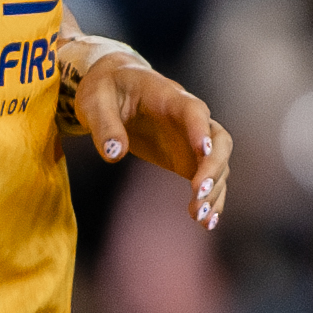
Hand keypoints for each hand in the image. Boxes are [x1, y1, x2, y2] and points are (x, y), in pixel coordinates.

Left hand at [63, 39, 231, 229]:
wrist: (114, 88)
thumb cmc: (104, 90)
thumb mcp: (94, 102)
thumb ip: (104, 125)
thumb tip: (115, 154)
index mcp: (168, 96)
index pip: (194, 111)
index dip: (200, 130)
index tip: (202, 152)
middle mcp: (189, 118)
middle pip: (219, 140)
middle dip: (214, 167)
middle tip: (198, 193)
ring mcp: (192, 140)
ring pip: (218, 164)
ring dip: (214, 190)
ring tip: (199, 218)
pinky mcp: (187, 158)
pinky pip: (208, 179)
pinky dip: (211, 200)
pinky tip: (207, 224)